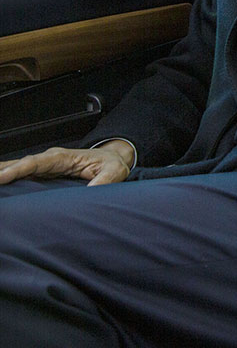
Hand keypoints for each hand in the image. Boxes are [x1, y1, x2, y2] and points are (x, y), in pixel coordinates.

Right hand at [0, 141, 133, 186]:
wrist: (112, 159)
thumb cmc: (112, 164)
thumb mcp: (115, 171)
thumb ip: (105, 180)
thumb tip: (93, 190)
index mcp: (63, 158)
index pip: (36, 163)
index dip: (17, 169)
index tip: (0, 176)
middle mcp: (50, 159)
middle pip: (21, 163)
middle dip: (2, 170)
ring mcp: (45, 166)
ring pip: (18, 167)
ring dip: (2, 172)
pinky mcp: (44, 173)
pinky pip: (22, 173)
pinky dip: (8, 176)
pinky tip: (0, 182)